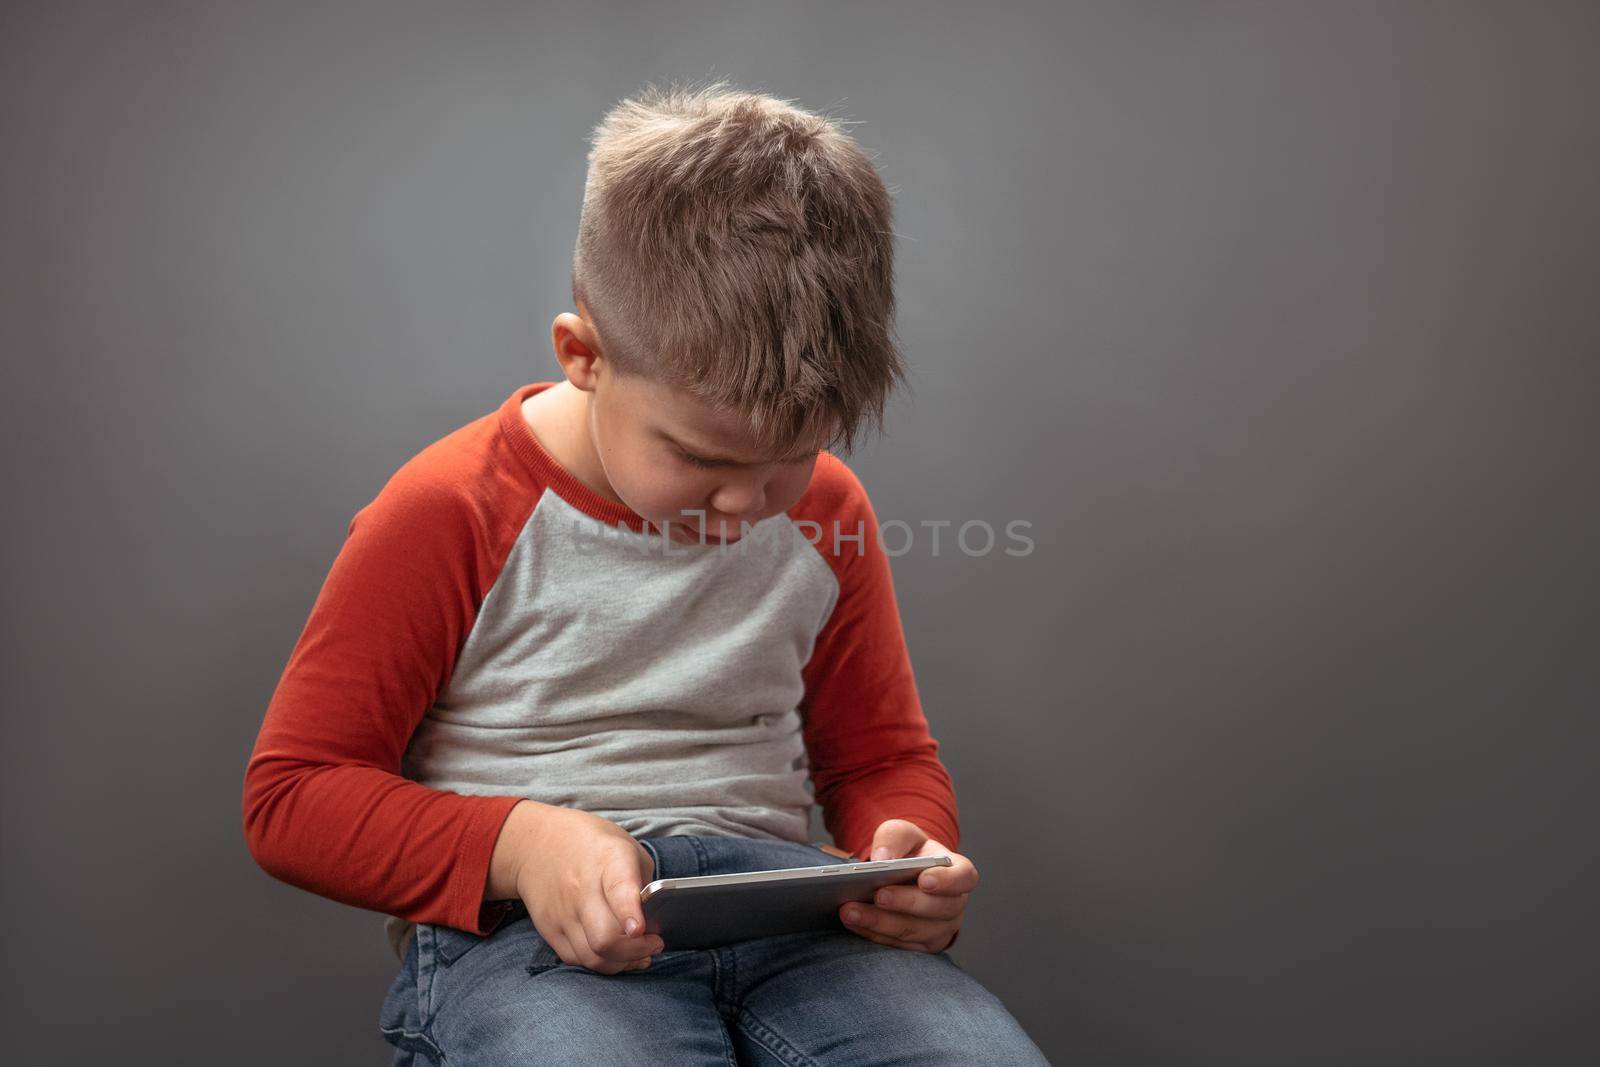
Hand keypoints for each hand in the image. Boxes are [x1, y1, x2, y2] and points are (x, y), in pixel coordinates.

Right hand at [502, 802, 665, 973]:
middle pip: (606, 937)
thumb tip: (654, 925)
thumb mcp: (629, 849)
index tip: (639, 929)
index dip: (629, 913)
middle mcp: (581, 888)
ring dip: (623, 962)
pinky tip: (616, 955)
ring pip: (594, 957)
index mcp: (609, 859)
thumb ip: (643, 886)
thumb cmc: (594, 845)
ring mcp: (562, 912)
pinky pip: (578, 959)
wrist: (538, 842)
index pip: (618, 890)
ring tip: (640, 955)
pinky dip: (602, 962)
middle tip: (654, 944)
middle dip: (637, 950)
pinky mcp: (549, 929)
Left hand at [838, 818, 974, 952]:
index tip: (924, 879)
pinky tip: (853, 922)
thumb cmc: (908, 852)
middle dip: (905, 903)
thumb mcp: (901, 834)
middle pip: (937, 909)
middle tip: (878, 895)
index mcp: (958, 873)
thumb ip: (894, 838)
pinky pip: (897, 945)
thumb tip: (882, 858)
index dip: (948, 881)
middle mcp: (954, 904)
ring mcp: (940, 929)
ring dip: (880, 922)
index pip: (964, 878)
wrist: (903, 876)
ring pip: (913, 931)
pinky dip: (873, 934)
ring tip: (849, 911)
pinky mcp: (920, 946)